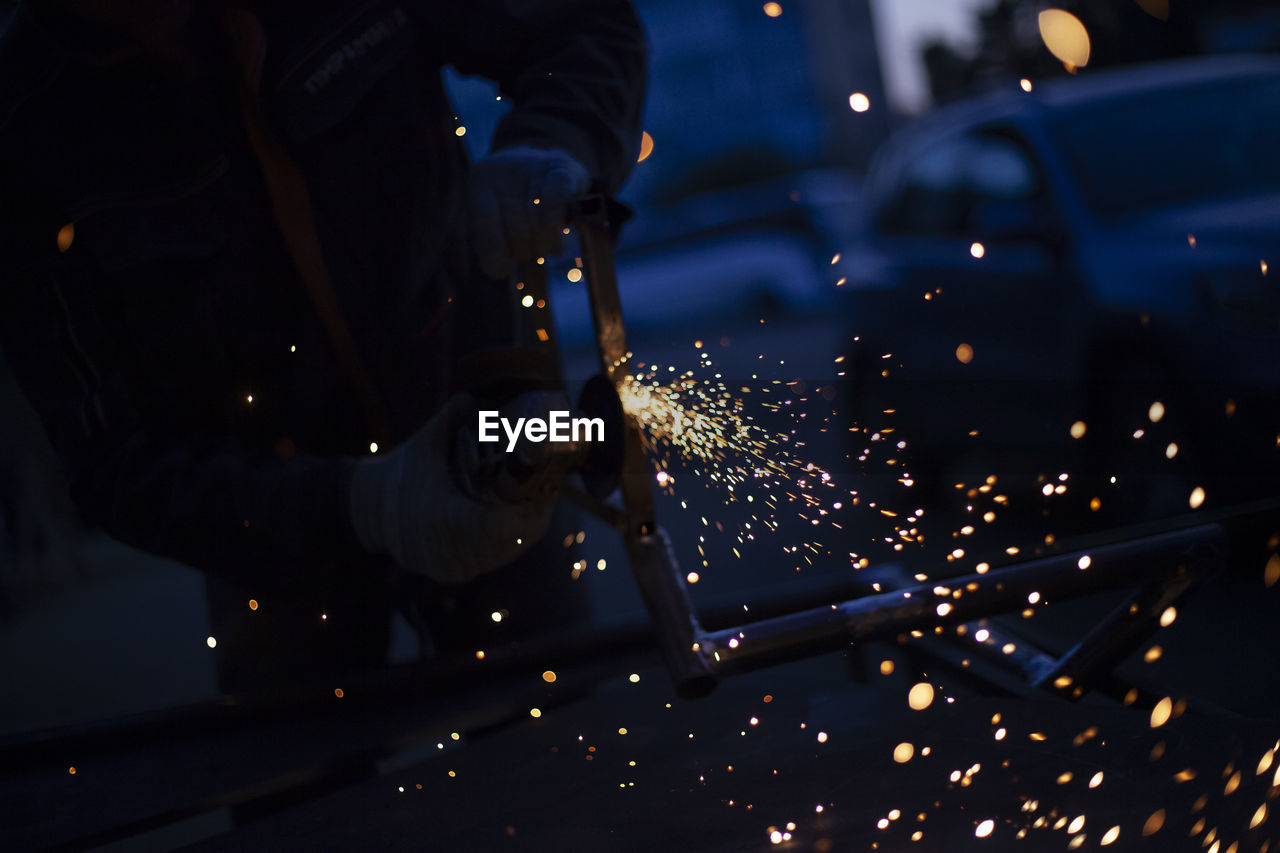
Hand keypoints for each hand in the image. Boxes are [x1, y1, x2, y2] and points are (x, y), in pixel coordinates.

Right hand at [348, 395, 559, 583]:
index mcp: (441, 515)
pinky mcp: (454, 574)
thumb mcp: (428, 438)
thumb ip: (460, 413)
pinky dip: (510, 541)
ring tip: (538, 501)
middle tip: (549, 487)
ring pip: (507, 552)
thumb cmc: (403, 471)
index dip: (526, 512)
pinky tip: (518, 519)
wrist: (371, 510)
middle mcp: (448, 549)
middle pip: (512, 539)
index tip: (544, 489)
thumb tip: (496, 400)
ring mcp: (452, 567)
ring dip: (526, 528)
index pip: (495, 527)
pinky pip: (494, 559)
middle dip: (535, 513)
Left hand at [467, 146, 589, 279]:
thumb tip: (499, 271)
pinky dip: (555, 221)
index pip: (483, 221)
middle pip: (516, 226)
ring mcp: (533, 164)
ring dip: (543, 242)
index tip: (501, 271)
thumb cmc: (516, 200)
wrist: (543, 166)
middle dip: (524, 248)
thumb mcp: (496, 217)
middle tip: (530, 250)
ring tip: (545, 244)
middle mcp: (503, 169)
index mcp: (482, 182)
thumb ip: (492, 242)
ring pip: (537, 218)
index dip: (493, 250)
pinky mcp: (560, 166)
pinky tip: (557, 237)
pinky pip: (556, 198)